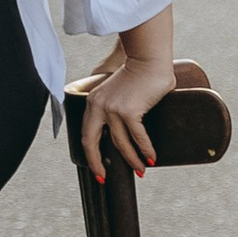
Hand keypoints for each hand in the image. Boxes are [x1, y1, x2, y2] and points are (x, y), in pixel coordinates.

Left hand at [78, 46, 175, 185]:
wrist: (149, 59)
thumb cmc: (138, 74)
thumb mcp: (117, 91)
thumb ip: (114, 107)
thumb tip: (122, 129)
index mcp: (93, 102)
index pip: (86, 134)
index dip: (91, 154)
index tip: (98, 169)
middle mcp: (99, 106)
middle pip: (93, 142)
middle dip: (98, 164)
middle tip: (105, 178)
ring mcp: (113, 110)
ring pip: (120, 143)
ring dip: (132, 160)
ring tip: (141, 170)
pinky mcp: (130, 111)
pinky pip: (138, 137)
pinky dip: (146, 149)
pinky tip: (151, 158)